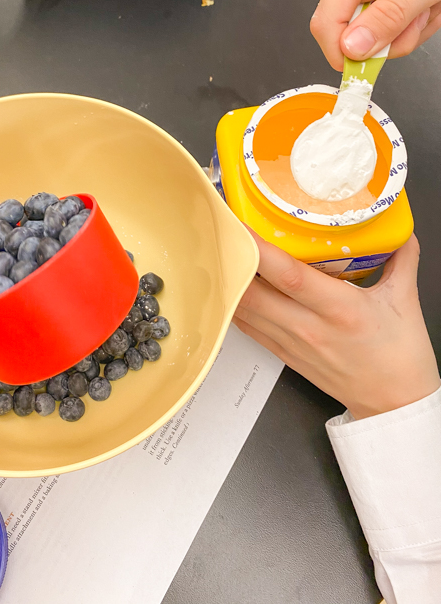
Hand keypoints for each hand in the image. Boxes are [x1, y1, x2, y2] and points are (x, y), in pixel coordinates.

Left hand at [234, 233, 439, 419]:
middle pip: (254, 293)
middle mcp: (309, 326)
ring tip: (225, 256)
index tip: (243, 228)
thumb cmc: (398, 356)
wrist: (393, 402)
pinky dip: (236, 305)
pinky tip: (233, 288)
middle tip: (226, 234)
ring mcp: (291, 342)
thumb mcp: (405, 300)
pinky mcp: (282, 353)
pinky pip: (248, 326)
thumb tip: (400, 232)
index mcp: (339, 309)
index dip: (261, 251)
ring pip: (245, 310)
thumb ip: (402, 259)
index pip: (289, 276)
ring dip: (230, 283)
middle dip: (234, 262)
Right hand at [310, 0, 440, 70]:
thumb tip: (352, 47)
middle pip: (350, 39)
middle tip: (419, 16)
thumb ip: (391, 15)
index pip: (325, 24)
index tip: (369, 67)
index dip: (343, 53)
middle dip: (390, 39)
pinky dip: (411, 29)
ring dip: (407, 33)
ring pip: (372, 43)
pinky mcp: (377, 4)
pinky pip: (386, 37)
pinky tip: (423, 7)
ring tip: (426, 5)